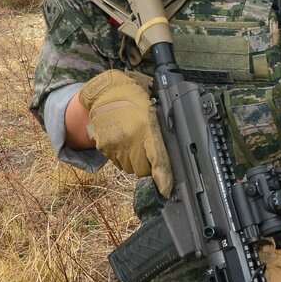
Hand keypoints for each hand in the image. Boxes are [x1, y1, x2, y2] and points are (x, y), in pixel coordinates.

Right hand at [77, 69, 171, 195]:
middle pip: (143, 169)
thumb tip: (176, 154)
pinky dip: (122, 157)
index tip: (166, 189)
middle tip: (148, 148)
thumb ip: (161, 134)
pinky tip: (123, 141)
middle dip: (148, 164)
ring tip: (134, 142)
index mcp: (146, 128)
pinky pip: (117, 162)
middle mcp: (129, 139)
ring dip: (135, 161)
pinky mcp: (104, 147)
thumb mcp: (153, 110)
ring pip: (130, 168)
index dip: (163, 177)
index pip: (158, 158)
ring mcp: (115, 144)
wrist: (104, 92)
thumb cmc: (133, 98)